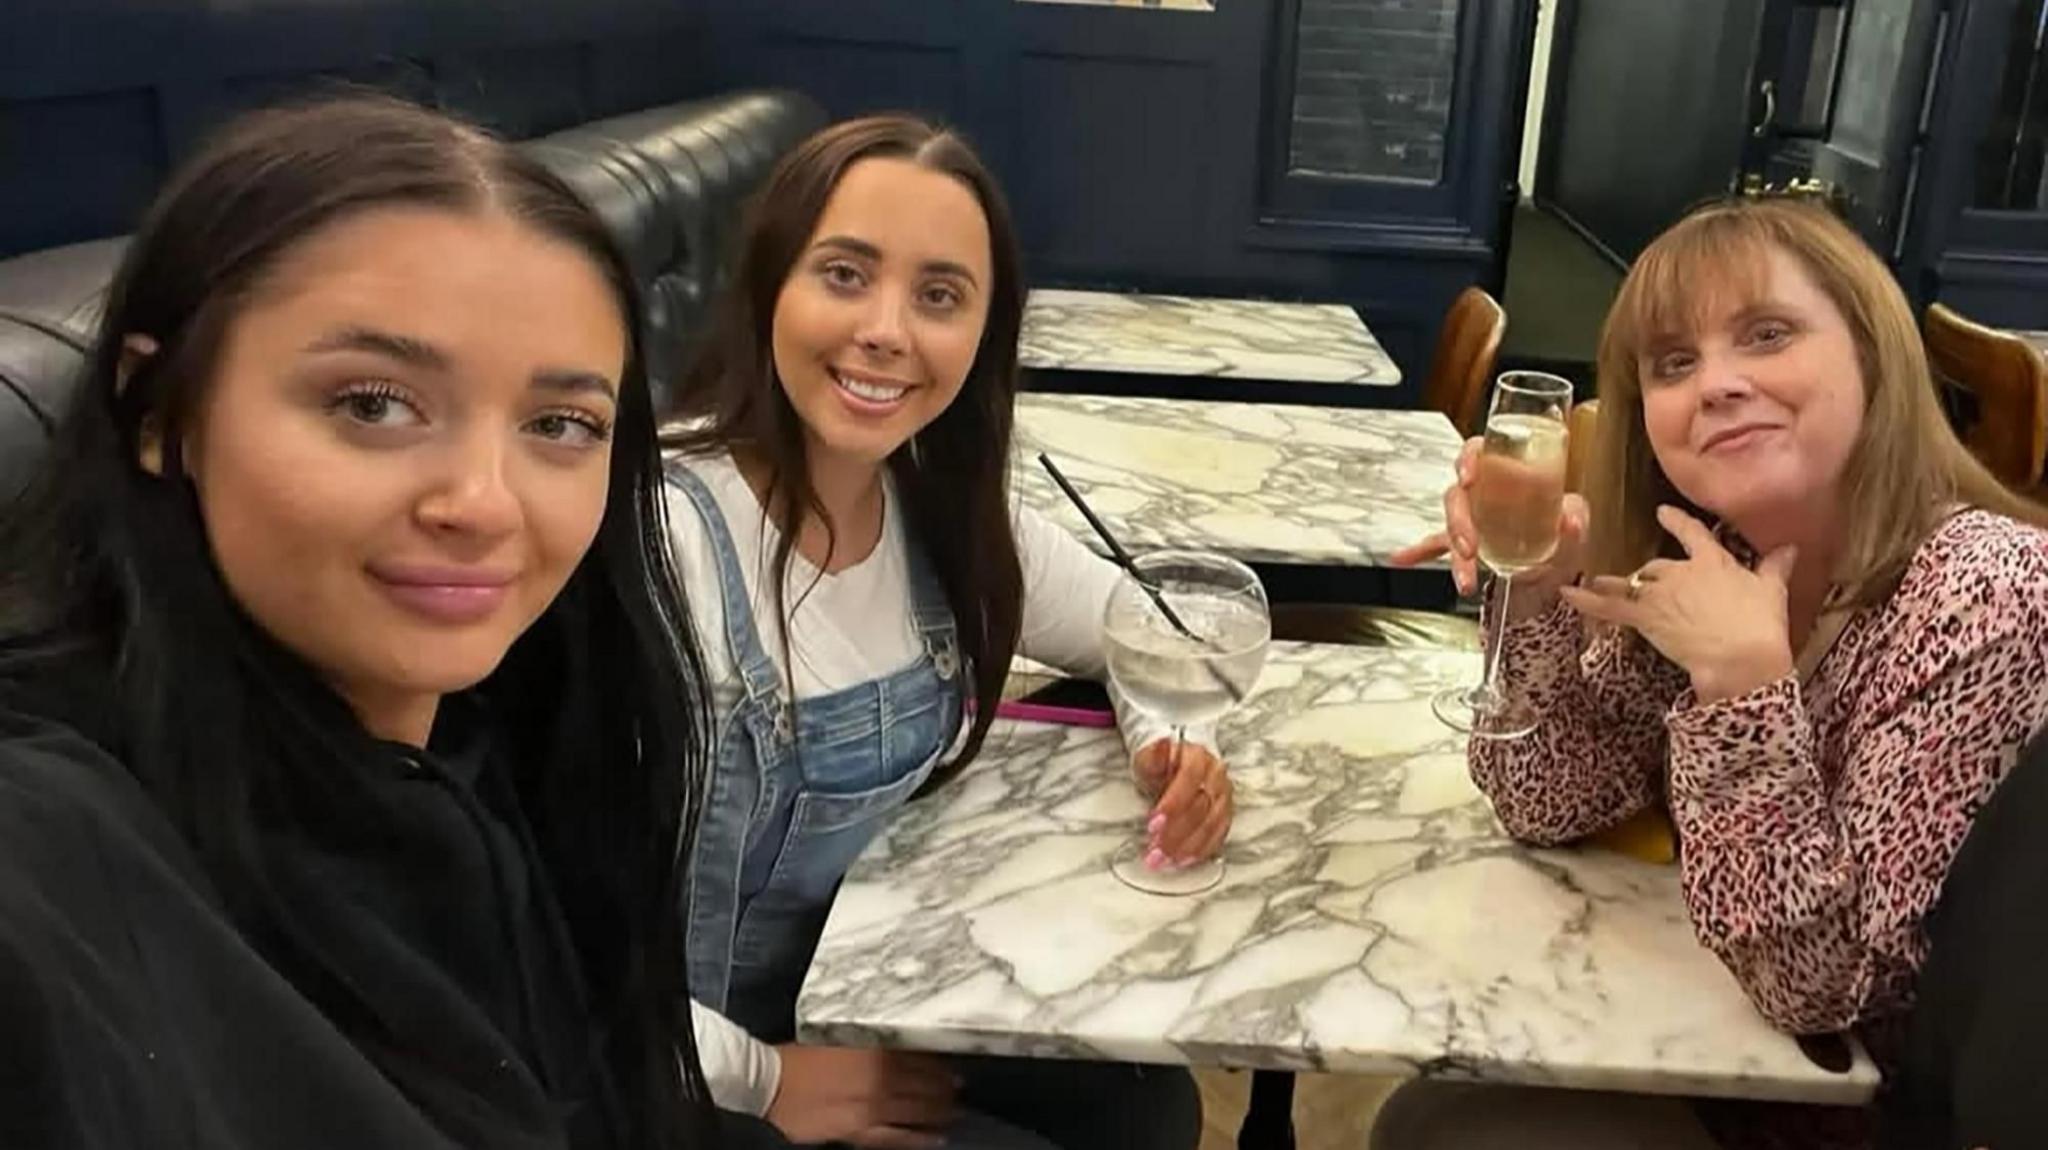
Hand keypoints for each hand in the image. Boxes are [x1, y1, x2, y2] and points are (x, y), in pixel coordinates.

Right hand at [766, 1045, 958, 1148]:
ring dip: (939, 1111)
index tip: (949, 1066)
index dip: (937, 1064)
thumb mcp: (838, 1039)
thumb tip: (891, 1051)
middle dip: (944, 1088)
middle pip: (924, 1084)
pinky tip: (934, 1139)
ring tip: (953, 1112)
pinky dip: (919, 1138)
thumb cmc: (797, 1059)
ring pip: (917, 1110)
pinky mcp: (859, 1131)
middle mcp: (880, 1078)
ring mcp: (872, 1107)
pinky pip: (897, 1136)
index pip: (918, 1058)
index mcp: (874, 1051)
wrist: (771, 1084)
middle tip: (957, 1090)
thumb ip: (870, 1046)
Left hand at [1132, 738, 1231, 868]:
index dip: (1172, 804)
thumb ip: (1153, 754)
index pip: (1190, 779)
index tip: (1153, 823)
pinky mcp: (1224, 815)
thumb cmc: (1162, 761)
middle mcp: (1216, 777)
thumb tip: (1160, 745)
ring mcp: (1223, 797)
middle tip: (1155, 851)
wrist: (1178, 762)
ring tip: (1165, 861)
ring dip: (1187, 847)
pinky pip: (1218, 835)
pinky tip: (1183, 861)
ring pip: (1212, 825)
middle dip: (1176, 832)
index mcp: (1199, 757)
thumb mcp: (1149, 754)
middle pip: (1201, 807)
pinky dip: (1200, 851)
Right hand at [1388, 437, 1590, 623]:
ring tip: (1464, 577)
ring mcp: (1471, 517)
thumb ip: (1576, 514)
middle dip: (1458, 522)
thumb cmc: (1561, 525)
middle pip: (1457, 495)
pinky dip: (1419, 551)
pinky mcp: (1465, 542)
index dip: (1468, 459)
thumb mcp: (1574, 514)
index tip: (1469, 477)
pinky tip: (1403, 559)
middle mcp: (1483, 491)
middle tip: (1470, 545)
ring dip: (1453, 549)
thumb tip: (1570, 521)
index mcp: (1505, 469)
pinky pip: (1436, 544)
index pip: (1477, 451)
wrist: (1559, 558)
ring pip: (1449, 525)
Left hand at [1559, 505, 1796, 702]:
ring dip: (1614, 584)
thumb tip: (1790, 548)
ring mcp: (1660, 593)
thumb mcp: (1772, 592)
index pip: (1692, 534)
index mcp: (1713, 561)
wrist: (1740, 654)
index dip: (1676, 522)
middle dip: (1652, 576)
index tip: (1662, 511)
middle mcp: (1682, 571)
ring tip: (1596, 582)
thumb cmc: (1760, 624)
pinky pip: (1608, 606)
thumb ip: (1776, 567)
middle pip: (1657, 566)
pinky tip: (1565, 592)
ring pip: (1631, 583)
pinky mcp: (1645, 616)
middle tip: (1647, 586)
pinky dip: (1585, 600)